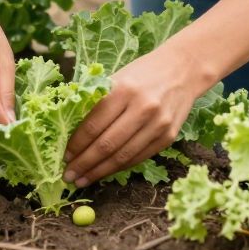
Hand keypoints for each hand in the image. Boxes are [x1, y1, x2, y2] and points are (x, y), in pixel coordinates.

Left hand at [62, 44, 204, 187]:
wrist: (182, 69)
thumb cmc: (144, 72)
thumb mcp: (119, 77)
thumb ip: (99, 101)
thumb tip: (72, 129)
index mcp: (124, 89)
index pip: (94, 124)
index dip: (77, 144)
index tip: (65, 156)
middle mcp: (142, 108)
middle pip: (107, 145)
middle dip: (84, 163)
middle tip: (69, 175)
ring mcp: (157, 124)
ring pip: (123, 156)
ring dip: (100, 172)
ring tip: (84, 180)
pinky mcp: (168, 137)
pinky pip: (139, 158)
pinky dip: (120, 167)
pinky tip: (106, 172)